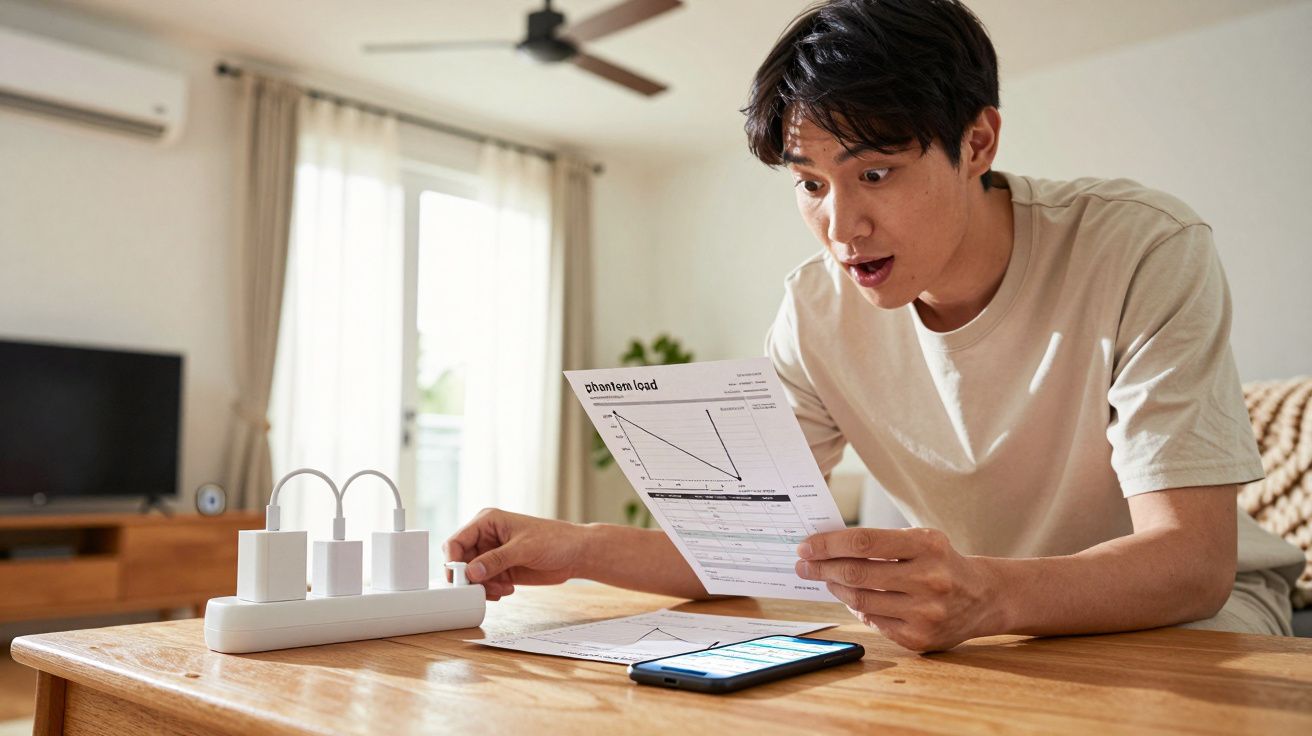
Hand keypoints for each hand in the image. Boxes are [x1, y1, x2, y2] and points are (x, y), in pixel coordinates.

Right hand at [443, 508, 588, 600]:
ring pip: (471, 576)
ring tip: (502, 589)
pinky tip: (507, 590)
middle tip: (482, 589)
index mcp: (487, 522)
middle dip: (468, 578)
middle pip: (460, 561)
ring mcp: (492, 555)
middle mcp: (486, 537)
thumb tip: (470, 572)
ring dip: (482, 587)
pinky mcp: (500, 570)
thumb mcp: (524, 548)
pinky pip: (484, 584)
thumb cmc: (554, 540)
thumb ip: (496, 560)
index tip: (461, 578)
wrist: (575, 554)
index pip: (457, 541)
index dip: (453, 560)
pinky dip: (490, 591)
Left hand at [795, 527, 1000, 651]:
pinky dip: (856, 609)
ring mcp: (925, 612)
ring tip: (825, 579)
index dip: (829, 544)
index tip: (806, 546)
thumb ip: (880, 543)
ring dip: (835, 589)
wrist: (984, 596)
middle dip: (822, 568)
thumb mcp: (921, 540)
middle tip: (804, 564)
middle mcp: (929, 579)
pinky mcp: (920, 638)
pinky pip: (874, 622)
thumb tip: (828, 549)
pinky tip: (850, 599)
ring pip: (861, 601)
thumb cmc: (942, 562)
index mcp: (928, 546)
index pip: (864, 543)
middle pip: (857, 574)